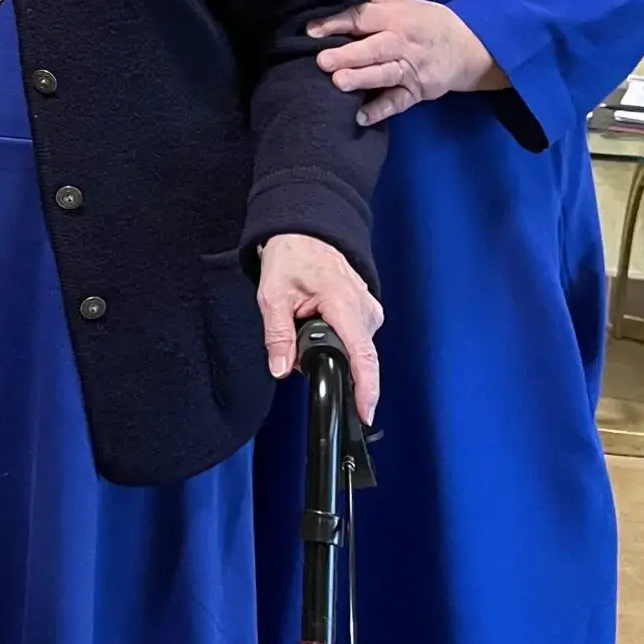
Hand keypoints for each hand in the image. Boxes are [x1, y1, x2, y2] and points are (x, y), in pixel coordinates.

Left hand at [257, 233, 381, 422]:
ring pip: (354, 349)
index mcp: (344, 303)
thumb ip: (278, 335)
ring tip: (303, 322)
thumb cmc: (292, 257)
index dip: (366, 388)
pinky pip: (356, 338)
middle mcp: (365, 308)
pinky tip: (317, 322)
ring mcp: (370, 309)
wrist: (306, 231)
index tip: (365, 412)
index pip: (363, 356)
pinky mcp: (368, 311)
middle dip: (327, 361)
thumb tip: (281, 368)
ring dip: (329, 348)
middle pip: (356, 357)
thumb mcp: (273, 295)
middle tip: (297, 343)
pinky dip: (336, 339)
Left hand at [310, 0, 505, 125]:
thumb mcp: (404, 3)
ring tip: (338, 83)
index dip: (336, 23)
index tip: (310, 30)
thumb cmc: (427, 22)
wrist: (470, 46)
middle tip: (322, 60)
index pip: (362, 18)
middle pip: (374, 48)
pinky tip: (361, 117)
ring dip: (362, 79)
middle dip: (348, 54)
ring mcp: (411, 69)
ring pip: (385, 74)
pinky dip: (381, 110)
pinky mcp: (418, 91)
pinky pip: (398, 102)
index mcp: (396, 18)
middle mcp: (402, 43)